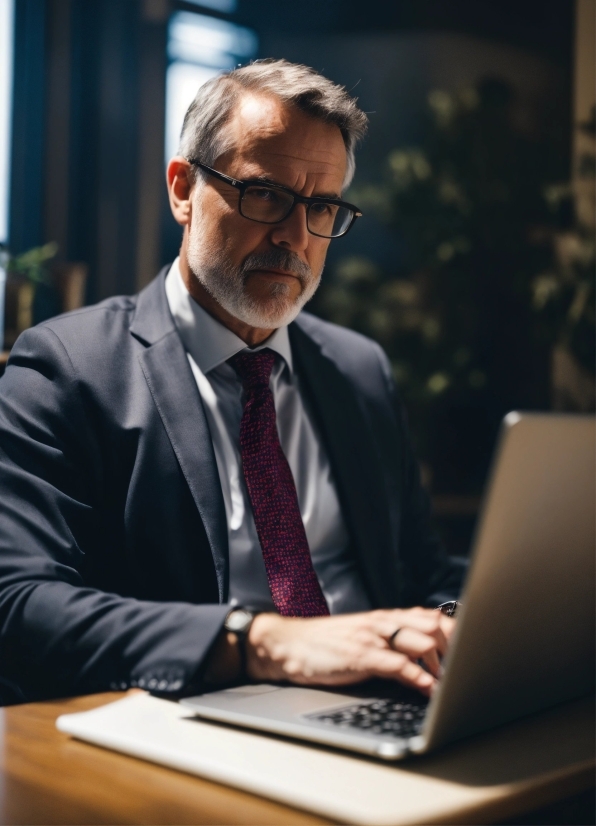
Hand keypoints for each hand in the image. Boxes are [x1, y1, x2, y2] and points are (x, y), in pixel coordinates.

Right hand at [246, 608, 455, 696]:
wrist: (289, 644)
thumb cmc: (327, 645)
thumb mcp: (363, 637)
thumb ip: (391, 641)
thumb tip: (426, 658)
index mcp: (386, 617)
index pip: (433, 616)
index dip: (457, 633)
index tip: (471, 651)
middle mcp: (383, 622)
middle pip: (436, 625)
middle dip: (456, 649)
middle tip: (462, 672)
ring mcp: (372, 637)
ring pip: (423, 641)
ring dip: (442, 666)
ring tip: (450, 685)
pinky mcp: (361, 656)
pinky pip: (398, 664)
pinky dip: (418, 677)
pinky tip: (429, 690)